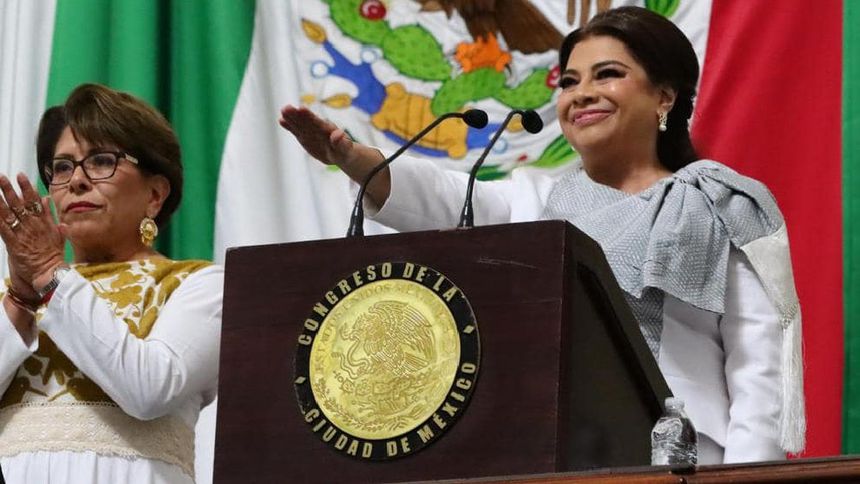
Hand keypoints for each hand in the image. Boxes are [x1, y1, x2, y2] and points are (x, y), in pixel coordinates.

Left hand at [0, 174, 64, 295]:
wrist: (50, 273)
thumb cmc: (54, 257)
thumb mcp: (58, 234)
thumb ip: (51, 216)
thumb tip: (46, 199)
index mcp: (44, 222)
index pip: (34, 201)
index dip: (26, 187)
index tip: (20, 175)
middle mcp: (33, 225)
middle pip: (20, 204)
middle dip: (9, 190)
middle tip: (1, 177)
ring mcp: (23, 234)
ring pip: (9, 214)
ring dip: (0, 201)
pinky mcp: (14, 245)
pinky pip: (3, 230)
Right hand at [278, 105, 355, 165]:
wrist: (342, 154)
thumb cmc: (346, 152)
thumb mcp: (346, 150)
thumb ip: (342, 143)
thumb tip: (339, 134)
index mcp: (328, 131)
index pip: (318, 122)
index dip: (310, 117)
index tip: (302, 108)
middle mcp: (318, 129)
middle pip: (306, 121)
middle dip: (297, 115)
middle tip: (286, 108)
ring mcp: (311, 132)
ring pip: (300, 124)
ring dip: (291, 118)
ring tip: (283, 110)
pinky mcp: (305, 137)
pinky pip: (296, 131)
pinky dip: (289, 126)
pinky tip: (281, 120)